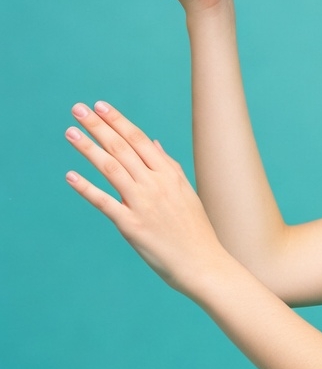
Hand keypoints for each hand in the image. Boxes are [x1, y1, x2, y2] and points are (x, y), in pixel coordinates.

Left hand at [64, 100, 228, 296]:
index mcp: (169, 173)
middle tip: (79, 109)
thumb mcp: (186, 191)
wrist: (204, 263)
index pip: (139, 139)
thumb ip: (169, 165)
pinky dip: (86, 188)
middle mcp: (156, 183)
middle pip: (122, 148)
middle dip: (99, 126)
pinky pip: (104, 203)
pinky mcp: (131, 226)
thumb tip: (154, 142)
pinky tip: (70, 176)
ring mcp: (143, 203)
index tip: (100, 106)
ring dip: (88, 148)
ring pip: (111, 168)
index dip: (118, 121)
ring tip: (70, 132)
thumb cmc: (195, 229)